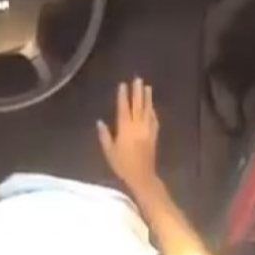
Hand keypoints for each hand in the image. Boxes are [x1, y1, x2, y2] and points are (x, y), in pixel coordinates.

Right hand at [97, 77, 160, 195]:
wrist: (142, 175)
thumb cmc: (122, 165)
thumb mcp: (109, 151)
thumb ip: (105, 136)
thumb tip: (100, 122)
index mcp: (125, 129)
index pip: (124, 109)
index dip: (123, 96)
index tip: (123, 85)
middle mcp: (137, 126)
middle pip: (138, 106)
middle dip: (137, 92)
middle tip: (138, 79)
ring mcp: (148, 130)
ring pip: (147, 110)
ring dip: (147, 98)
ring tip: (147, 87)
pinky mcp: (154, 135)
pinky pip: (154, 119)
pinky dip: (152, 111)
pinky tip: (152, 106)